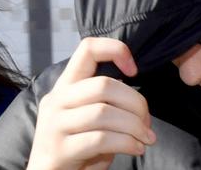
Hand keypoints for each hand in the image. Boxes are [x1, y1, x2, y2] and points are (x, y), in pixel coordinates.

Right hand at [27, 37, 156, 169]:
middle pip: (104, 85)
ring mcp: (54, 125)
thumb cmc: (78, 148)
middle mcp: (56, 101)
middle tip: (147, 123)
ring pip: (104, 112)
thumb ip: (107, 102)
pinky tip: (136, 149)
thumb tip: (140, 103)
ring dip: (134, 126)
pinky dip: (127, 143)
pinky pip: (101, 139)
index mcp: (65, 86)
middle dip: (136, 103)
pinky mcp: (59, 150)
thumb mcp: (90, 118)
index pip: (87, 49)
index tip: (135, 71)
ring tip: (146, 139)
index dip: (115, 50)